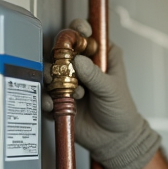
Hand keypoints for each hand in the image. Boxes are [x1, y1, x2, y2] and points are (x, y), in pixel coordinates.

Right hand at [48, 20, 160, 168]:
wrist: (114, 139)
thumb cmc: (120, 111)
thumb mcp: (111, 90)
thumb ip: (95, 75)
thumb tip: (78, 61)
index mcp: (100, 57)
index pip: (86, 35)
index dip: (80, 29)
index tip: (79, 30)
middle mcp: (82, 65)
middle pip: (62, 49)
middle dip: (59, 55)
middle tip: (61, 64)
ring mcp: (68, 81)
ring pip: (50, 69)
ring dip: (52, 76)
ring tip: (63, 88)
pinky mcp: (59, 98)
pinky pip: (46, 93)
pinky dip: (47, 97)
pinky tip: (53, 103)